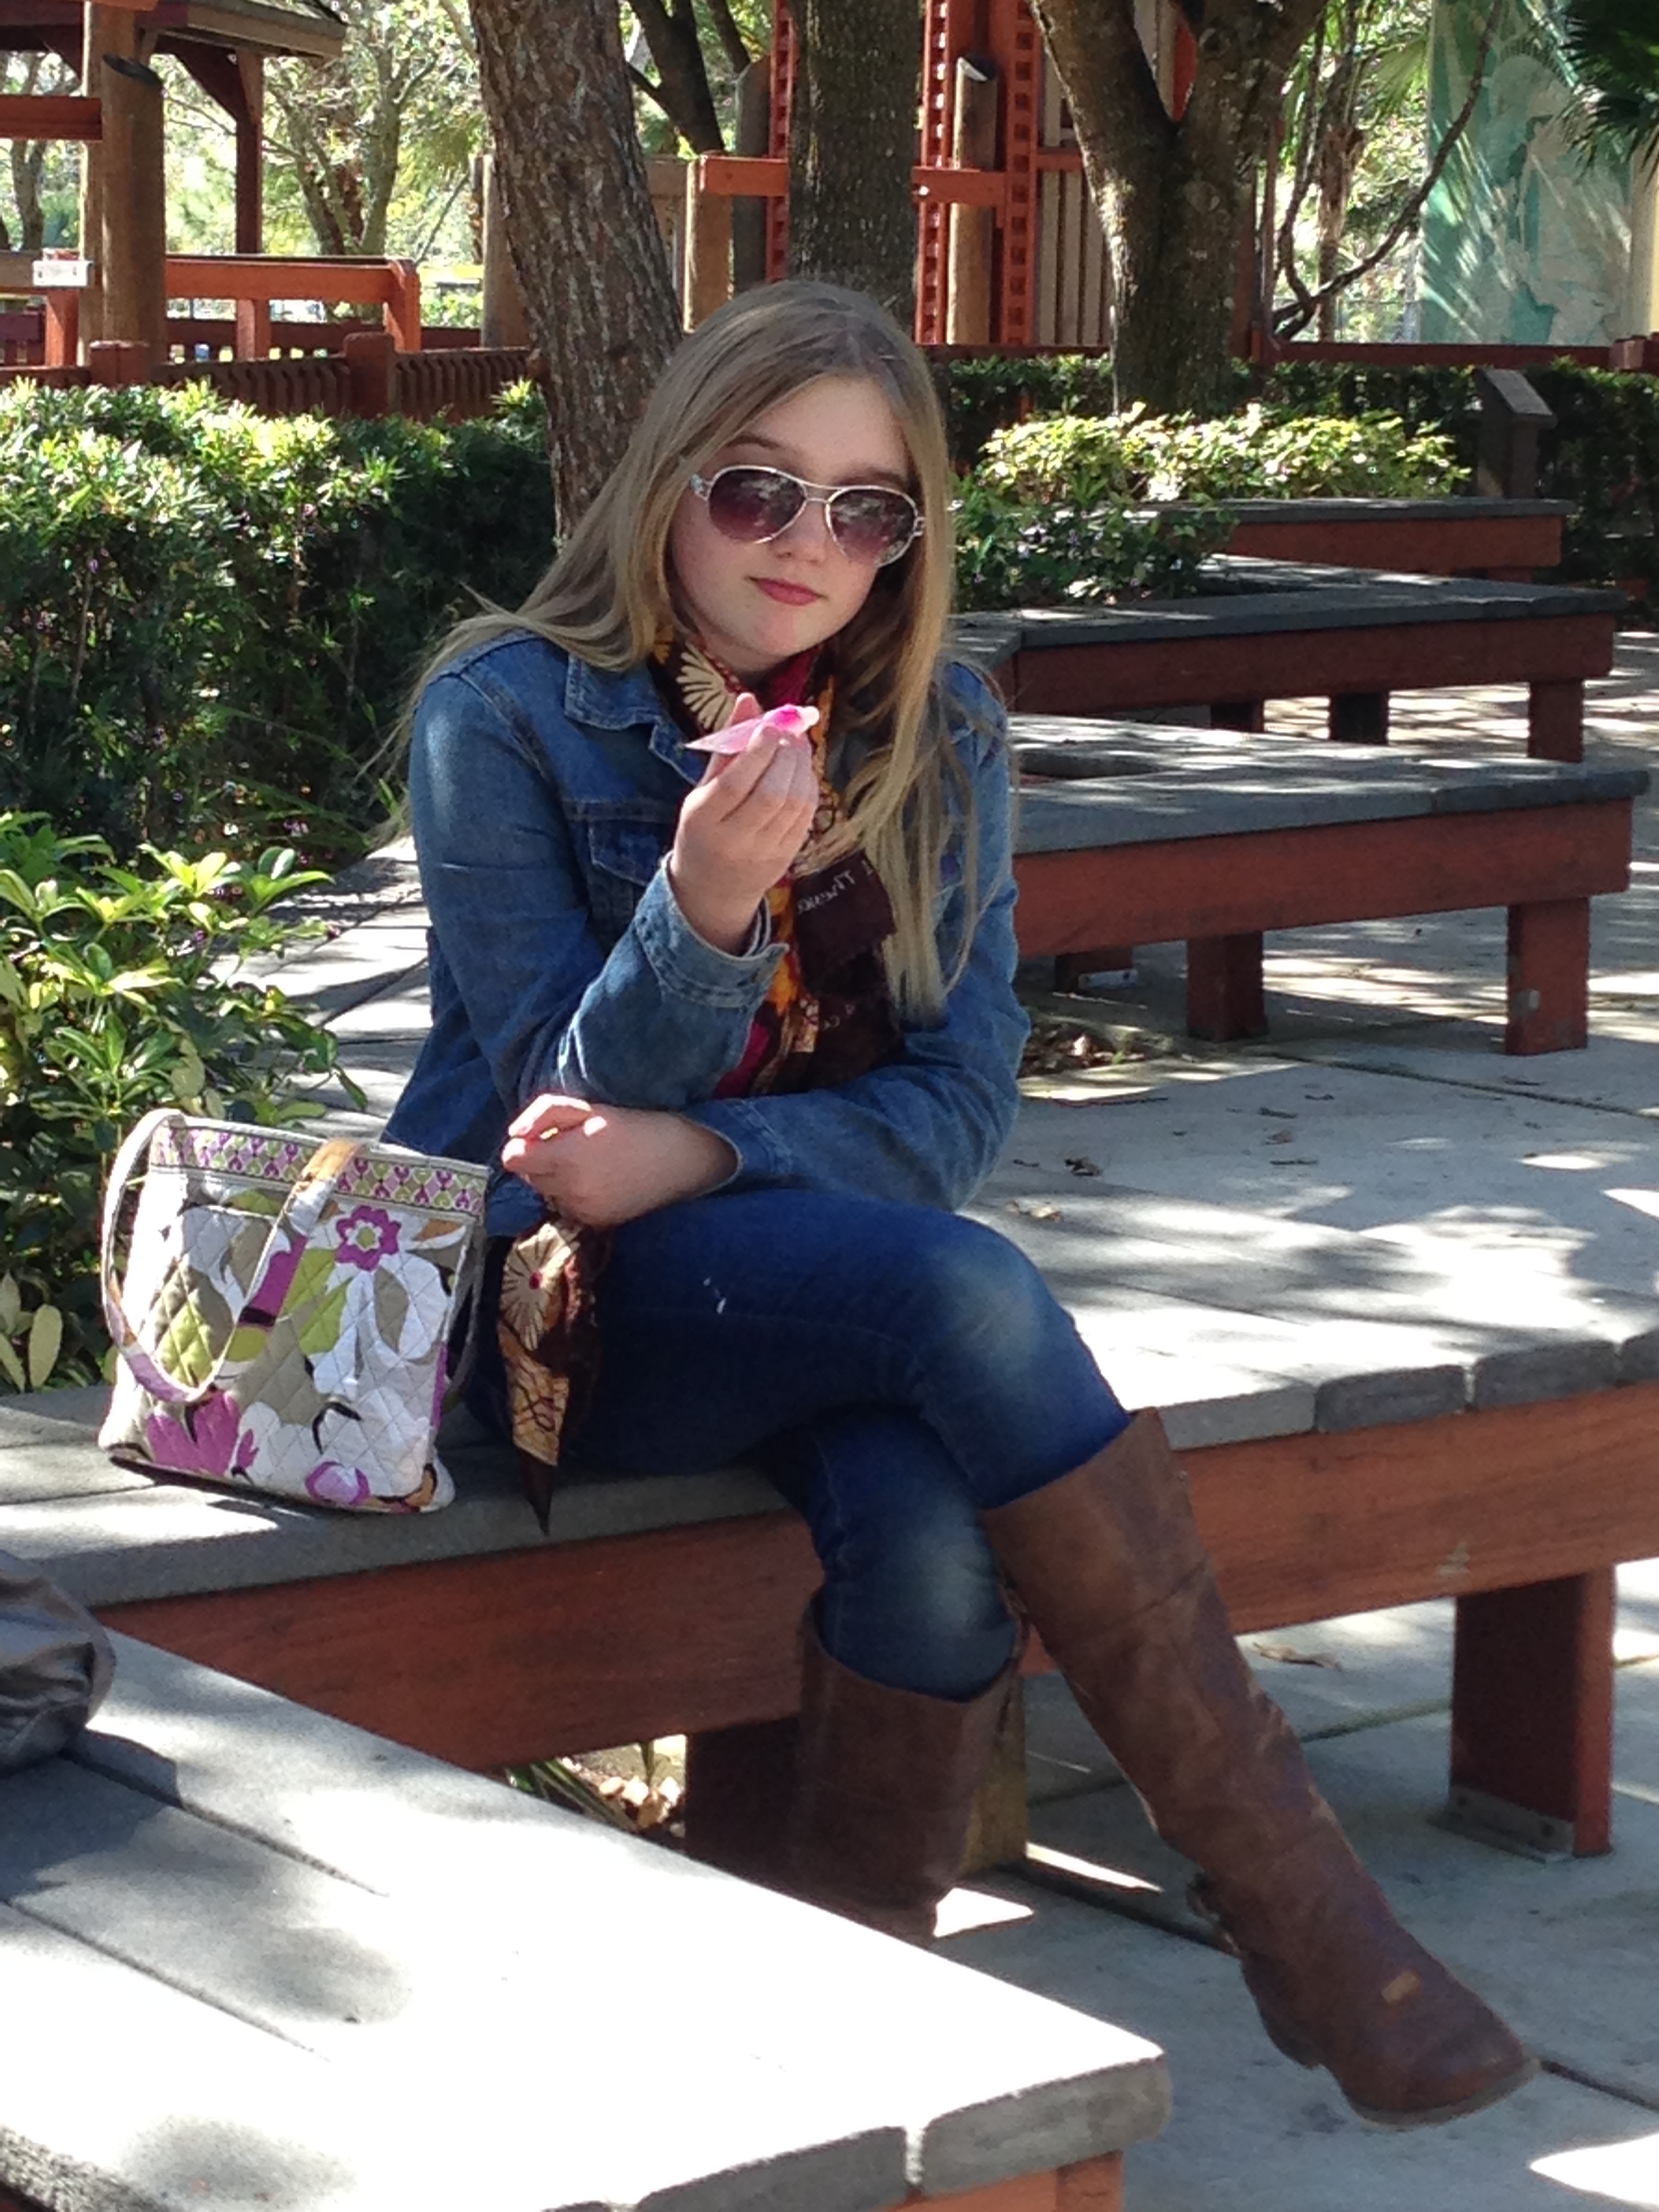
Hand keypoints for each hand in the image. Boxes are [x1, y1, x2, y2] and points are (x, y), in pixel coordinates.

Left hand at [501, 1093, 737, 1228]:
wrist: (679, 1157)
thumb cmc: (634, 1124)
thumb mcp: (588, 1107)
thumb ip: (543, 1114)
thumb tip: (513, 1134)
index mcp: (567, 1156)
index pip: (512, 1158)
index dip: (524, 1143)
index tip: (543, 1136)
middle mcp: (571, 1189)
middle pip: (528, 1176)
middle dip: (541, 1160)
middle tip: (572, 1145)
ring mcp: (583, 1210)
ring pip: (546, 1193)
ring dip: (556, 1178)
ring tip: (588, 1163)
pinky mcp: (595, 1223)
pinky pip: (566, 1207)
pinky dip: (573, 1194)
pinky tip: (598, 1180)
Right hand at [668, 689, 817, 952]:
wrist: (712, 889)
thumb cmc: (704, 828)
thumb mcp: (703, 789)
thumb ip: (727, 746)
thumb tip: (749, 699)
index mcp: (702, 819)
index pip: (736, 783)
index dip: (759, 751)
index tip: (771, 726)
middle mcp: (733, 839)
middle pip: (771, 794)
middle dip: (786, 756)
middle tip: (788, 733)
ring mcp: (763, 852)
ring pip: (794, 804)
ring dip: (802, 767)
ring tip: (797, 746)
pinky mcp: (786, 857)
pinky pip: (806, 816)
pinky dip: (809, 786)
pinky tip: (802, 770)